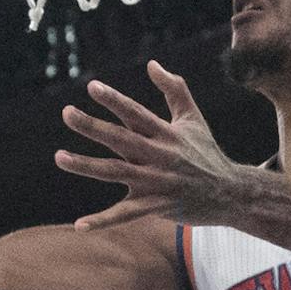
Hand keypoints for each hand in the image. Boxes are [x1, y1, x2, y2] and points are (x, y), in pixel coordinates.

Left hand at [57, 63, 248, 230]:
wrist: (230, 194)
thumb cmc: (207, 153)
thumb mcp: (194, 118)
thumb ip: (175, 89)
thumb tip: (152, 64)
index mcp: (165, 133)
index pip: (135, 113)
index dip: (114, 100)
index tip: (91, 87)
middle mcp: (158, 156)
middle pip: (120, 138)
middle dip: (93, 126)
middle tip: (67, 112)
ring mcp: (156, 182)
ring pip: (115, 172)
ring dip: (86, 165)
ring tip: (60, 157)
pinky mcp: (155, 206)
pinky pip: (125, 215)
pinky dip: (102, 221)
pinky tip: (80, 226)